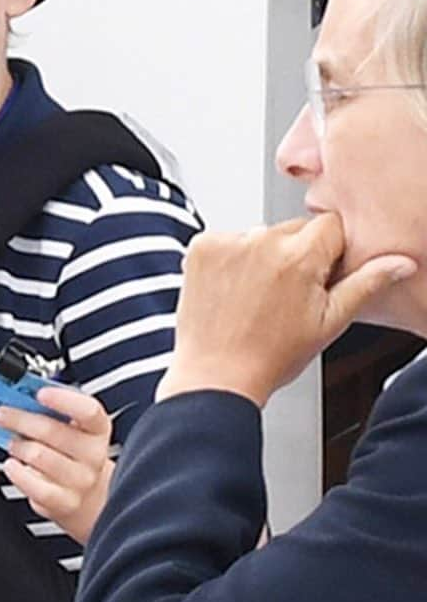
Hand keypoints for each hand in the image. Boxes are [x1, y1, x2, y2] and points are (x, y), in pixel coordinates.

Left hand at [0, 386, 112, 542]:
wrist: (87, 495)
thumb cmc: (72, 452)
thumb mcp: (71, 426)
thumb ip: (51, 409)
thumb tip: (19, 393)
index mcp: (97, 428)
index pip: (88, 411)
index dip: (63, 400)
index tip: (40, 393)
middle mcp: (93, 454)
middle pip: (52, 431)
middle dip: (20, 419)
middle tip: (1, 414)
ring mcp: (80, 480)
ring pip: (38, 456)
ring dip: (18, 446)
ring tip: (12, 442)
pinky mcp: (64, 502)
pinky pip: (34, 486)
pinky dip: (17, 473)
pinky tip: (12, 465)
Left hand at [156, 214, 415, 407]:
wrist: (216, 375)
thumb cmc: (271, 355)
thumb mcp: (330, 322)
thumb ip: (366, 284)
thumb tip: (400, 263)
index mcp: (299, 256)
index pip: (331, 226)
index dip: (331, 252)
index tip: (322, 276)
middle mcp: (261, 241)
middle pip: (294, 229)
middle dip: (298, 253)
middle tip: (287, 293)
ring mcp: (226, 242)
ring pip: (260, 234)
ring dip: (263, 255)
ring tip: (257, 296)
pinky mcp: (200, 247)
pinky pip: (227, 240)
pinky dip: (231, 258)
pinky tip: (233, 290)